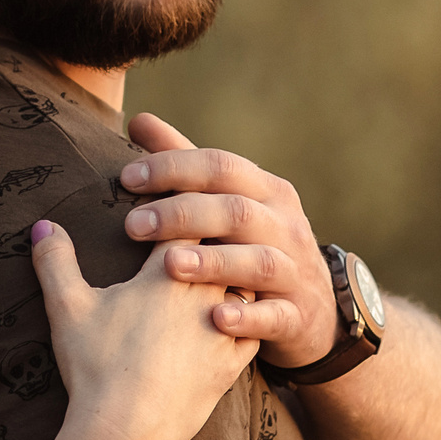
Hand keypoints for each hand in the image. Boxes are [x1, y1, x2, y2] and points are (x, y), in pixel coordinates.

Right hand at [29, 219, 257, 439]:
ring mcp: (224, 328)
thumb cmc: (95, 365)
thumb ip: (55, 261)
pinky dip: (253, 315)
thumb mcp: (67, 308)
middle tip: (211, 225)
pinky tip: (244, 314)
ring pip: (249, 284)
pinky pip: (257, 327)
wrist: (125, 429)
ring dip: (239, 273)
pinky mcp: (233, 363)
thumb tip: (41, 224)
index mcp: (169, 270)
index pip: (189, 217)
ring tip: (230, 267)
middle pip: (226, 246)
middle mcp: (205, 293)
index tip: (178, 199)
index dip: (184, 204)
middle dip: (218, 234)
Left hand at [118, 113, 334, 366]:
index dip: (174, 167)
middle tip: (133, 226)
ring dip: (213, 262)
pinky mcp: (297, 315)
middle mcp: (285, 226)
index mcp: (267, 191)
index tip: (127, 178)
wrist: (313, 308)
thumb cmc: (255, 244)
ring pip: (258, 261)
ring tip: (169, 265)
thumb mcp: (230, 202)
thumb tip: (139, 121)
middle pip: (237, 210)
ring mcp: (294, 271)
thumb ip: (187, 165)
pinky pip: (275, 316)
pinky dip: (248, 317)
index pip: (221, 167)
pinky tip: (216, 318)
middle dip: (183, 214)